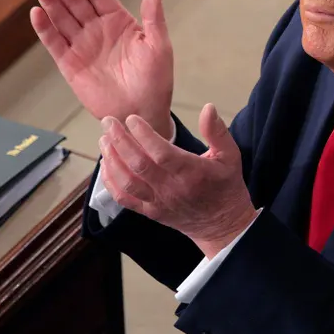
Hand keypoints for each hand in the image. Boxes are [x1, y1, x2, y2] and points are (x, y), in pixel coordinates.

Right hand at [31, 0, 173, 138]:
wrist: (140, 113)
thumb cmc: (155, 82)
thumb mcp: (159, 47)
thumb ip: (153, 18)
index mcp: (118, 22)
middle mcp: (97, 30)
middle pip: (75, 2)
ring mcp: (82, 46)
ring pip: (62, 18)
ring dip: (50, 1)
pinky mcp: (70, 65)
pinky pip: (55, 43)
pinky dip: (45, 28)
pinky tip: (37, 13)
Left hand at [99, 104, 257, 257]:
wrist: (221, 226)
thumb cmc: (225, 186)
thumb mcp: (230, 156)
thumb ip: (217, 131)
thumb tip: (208, 107)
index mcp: (191, 173)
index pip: (161, 153)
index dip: (144, 135)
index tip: (131, 118)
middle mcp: (171, 189)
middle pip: (138, 164)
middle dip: (119, 141)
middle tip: (107, 122)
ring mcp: (158, 202)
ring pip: (127, 182)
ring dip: (111, 159)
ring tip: (104, 140)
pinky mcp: (149, 211)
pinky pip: (124, 198)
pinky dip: (110, 182)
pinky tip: (105, 164)